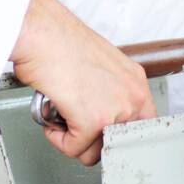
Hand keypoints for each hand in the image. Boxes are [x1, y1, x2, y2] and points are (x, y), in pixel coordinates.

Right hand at [10, 0, 155, 165]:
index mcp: (135, 81)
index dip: (116, 132)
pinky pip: (74, 148)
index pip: (141, 124)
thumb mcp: (98, 63)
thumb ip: (107, 89)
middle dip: (93, 140)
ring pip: (95, 151)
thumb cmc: (59, 40)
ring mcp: (115, 111)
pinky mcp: (91, 122)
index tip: (101, 132)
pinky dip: (58, 139)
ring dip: (73, 141)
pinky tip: (52, 121)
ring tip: (61, 120)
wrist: (42, 32)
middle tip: (76, 126)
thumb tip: (96, 108)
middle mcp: (131, 96)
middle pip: (118, 142)